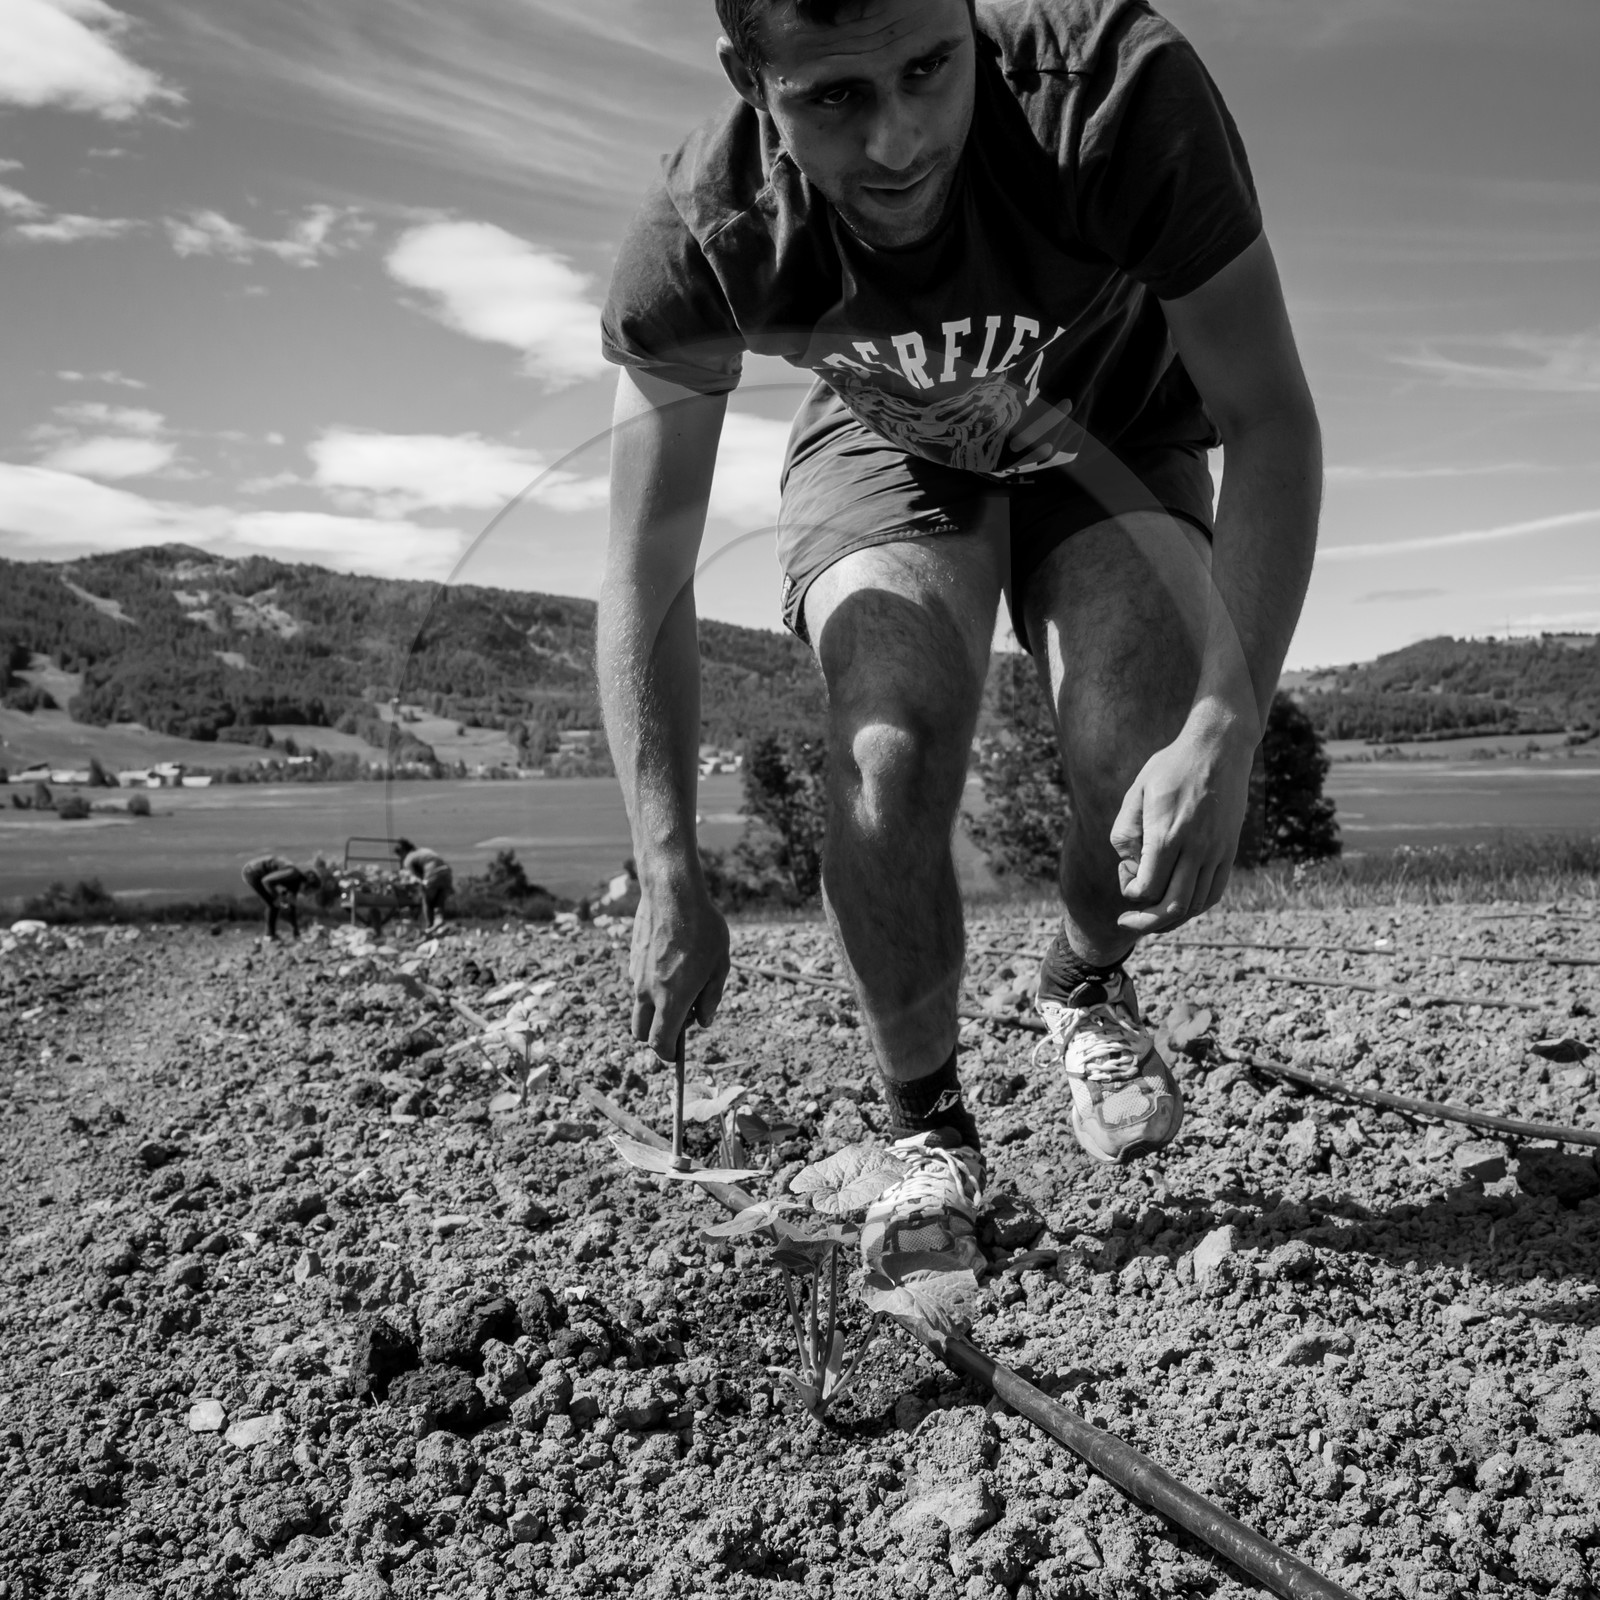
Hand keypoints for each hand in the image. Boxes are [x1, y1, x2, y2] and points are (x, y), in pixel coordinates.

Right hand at [628, 872, 729, 1059]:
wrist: (672, 891)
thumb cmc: (703, 928)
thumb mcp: (720, 965)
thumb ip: (711, 998)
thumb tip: (702, 1022)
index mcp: (671, 999)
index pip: (659, 1044)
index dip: (668, 1055)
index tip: (676, 1054)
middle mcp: (647, 992)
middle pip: (640, 1033)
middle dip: (656, 1036)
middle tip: (680, 1020)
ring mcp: (635, 975)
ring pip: (639, 1007)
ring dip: (654, 1009)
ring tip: (682, 984)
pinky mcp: (632, 959)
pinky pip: (638, 983)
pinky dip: (650, 986)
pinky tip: (671, 962)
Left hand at [1110, 713, 1255, 935]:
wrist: (1220, 748)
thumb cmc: (1171, 766)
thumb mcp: (1137, 791)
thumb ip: (1125, 831)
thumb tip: (1129, 864)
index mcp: (1168, 835)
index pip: (1147, 889)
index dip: (1130, 893)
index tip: (1126, 873)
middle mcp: (1196, 848)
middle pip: (1173, 907)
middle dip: (1146, 922)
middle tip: (1128, 920)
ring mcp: (1217, 851)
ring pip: (1196, 905)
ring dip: (1170, 917)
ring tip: (1151, 912)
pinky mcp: (1229, 850)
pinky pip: (1214, 892)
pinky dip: (1195, 906)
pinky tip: (1179, 901)